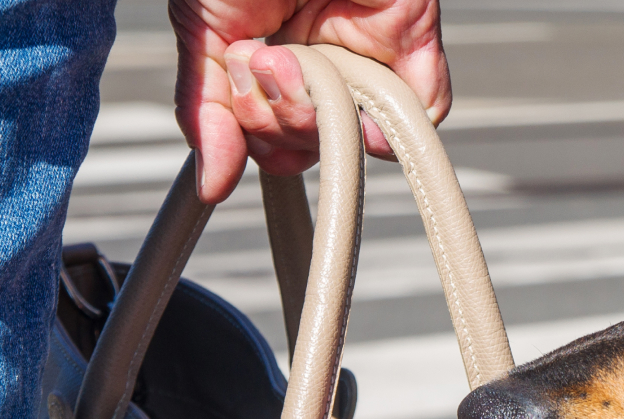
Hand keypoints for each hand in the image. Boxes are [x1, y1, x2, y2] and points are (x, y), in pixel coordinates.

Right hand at [170, 0, 451, 203]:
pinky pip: (421, 112)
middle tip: (264, 58)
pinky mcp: (414, 40)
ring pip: (356, 141)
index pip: (270, 142)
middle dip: (277, 114)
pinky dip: (388, 117)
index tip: (235, 82)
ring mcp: (369, 57)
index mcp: (274, 65)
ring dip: (315, 109)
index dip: (254, 132)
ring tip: (292, 53)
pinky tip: (351, 85)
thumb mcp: (202, 27)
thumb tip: (214, 185)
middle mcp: (323, 68)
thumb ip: (206, 109)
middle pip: (308, 147)